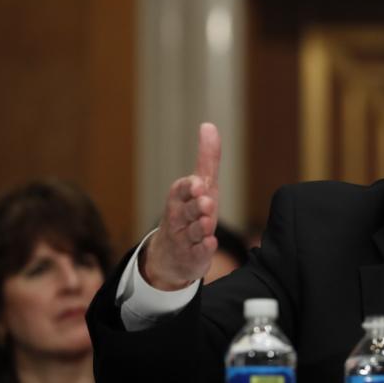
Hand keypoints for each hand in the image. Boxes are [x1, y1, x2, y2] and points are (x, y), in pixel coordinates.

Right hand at [141, 123, 220, 289]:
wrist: (172, 255)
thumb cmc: (190, 212)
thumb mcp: (201, 186)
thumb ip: (206, 159)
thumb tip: (209, 125)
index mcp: (179, 199)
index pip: (180, 190)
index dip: (188, 187)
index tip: (198, 183)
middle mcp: (179, 219)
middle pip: (186, 212)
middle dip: (195, 206)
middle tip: (206, 201)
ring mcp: (185, 239)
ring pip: (191, 233)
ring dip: (200, 227)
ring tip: (208, 222)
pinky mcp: (193, 258)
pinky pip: (196, 254)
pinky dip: (203, 250)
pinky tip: (210, 244)